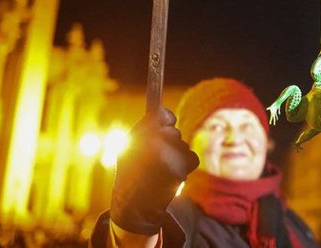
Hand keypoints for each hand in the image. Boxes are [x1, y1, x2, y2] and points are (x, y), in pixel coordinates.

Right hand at [110, 107, 198, 234]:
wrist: (135, 206)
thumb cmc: (130, 175)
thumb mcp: (128, 148)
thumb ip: (144, 128)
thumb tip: (166, 113)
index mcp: (140, 134)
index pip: (161, 114)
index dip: (165, 118)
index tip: (166, 122)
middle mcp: (156, 141)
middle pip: (173, 131)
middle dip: (169, 141)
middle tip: (156, 158)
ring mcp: (171, 154)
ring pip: (183, 145)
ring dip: (176, 155)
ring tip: (161, 170)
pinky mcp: (183, 167)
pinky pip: (192, 157)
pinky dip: (185, 165)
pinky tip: (172, 174)